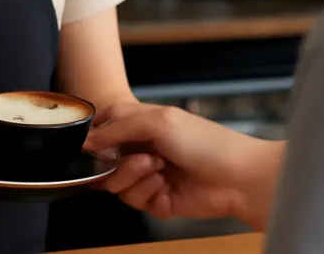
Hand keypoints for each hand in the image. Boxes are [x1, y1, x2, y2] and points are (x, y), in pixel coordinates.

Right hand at [83, 102, 281, 227]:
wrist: (237, 177)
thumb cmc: (205, 142)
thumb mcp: (158, 122)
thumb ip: (118, 128)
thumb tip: (86, 139)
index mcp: (143, 123)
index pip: (105, 125)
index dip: (95, 137)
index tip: (93, 146)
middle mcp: (142, 148)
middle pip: (104, 160)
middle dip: (118, 162)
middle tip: (143, 159)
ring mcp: (149, 174)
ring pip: (116, 183)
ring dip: (135, 177)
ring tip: (159, 170)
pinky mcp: (156, 199)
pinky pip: (135, 200)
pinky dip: (148, 193)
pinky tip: (166, 187)